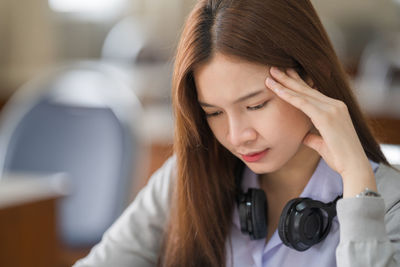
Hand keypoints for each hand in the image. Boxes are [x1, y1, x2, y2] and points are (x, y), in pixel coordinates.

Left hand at [265, 67, 375, 196]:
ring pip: (303, 93)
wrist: (354, 166)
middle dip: (289, 78)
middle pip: (307, 88)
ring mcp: (332, 109)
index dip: (297, 83)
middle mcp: (335, 105)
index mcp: (336, 109)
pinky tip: (277, 90)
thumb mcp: (323, 144)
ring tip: (270, 74)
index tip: (284, 75)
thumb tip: (304, 136)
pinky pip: (303, 103)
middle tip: (273, 68)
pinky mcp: (326, 116)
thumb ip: (313, 137)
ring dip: (285, 83)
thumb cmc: (340, 157)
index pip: (312, 92)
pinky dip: (288, 95)